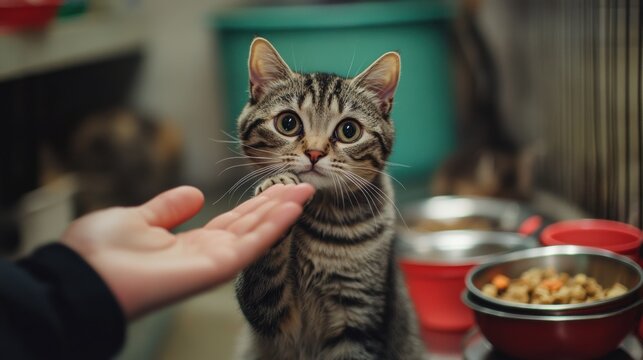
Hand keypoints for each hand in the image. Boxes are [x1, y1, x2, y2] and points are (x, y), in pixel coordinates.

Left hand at [61, 183, 314, 319]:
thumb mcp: (138, 218)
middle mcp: (206, 252)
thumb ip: (168, 208)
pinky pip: (252, 244)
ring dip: (282, 211)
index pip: (232, 220)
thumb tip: (194, 195)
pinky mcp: (216, 267)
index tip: (276, 186)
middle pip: (251, 225)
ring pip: (257, 233)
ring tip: (305, 191)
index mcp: (188, 242)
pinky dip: (274, 225)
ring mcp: (213, 261)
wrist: (84, 275)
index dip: (255, 204)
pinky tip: (292, 208)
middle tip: (302, 184)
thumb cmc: (100, 251)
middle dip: (276, 205)